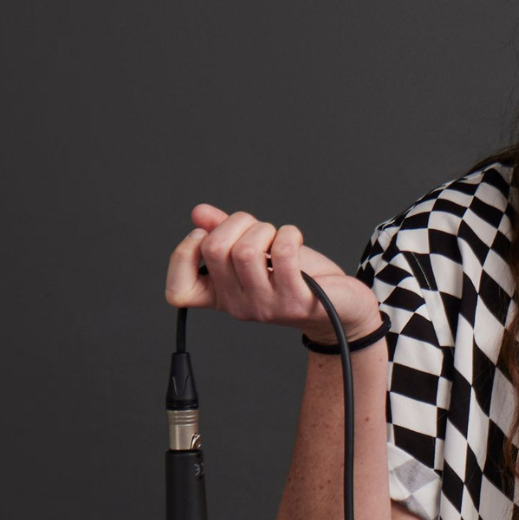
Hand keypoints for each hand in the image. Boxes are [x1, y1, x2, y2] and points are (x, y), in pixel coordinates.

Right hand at [165, 204, 382, 342]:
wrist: (340, 305)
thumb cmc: (297, 277)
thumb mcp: (257, 253)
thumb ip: (226, 233)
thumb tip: (199, 213)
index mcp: (221, 296)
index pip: (178, 292)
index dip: (182, 255)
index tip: (203, 235)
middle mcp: (239, 306)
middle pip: (215, 249)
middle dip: (237, 222)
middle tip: (257, 229)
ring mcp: (267, 306)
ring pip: (247, 250)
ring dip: (266, 229)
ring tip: (279, 236)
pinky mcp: (296, 300)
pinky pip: (283, 254)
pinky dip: (289, 235)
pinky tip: (294, 239)